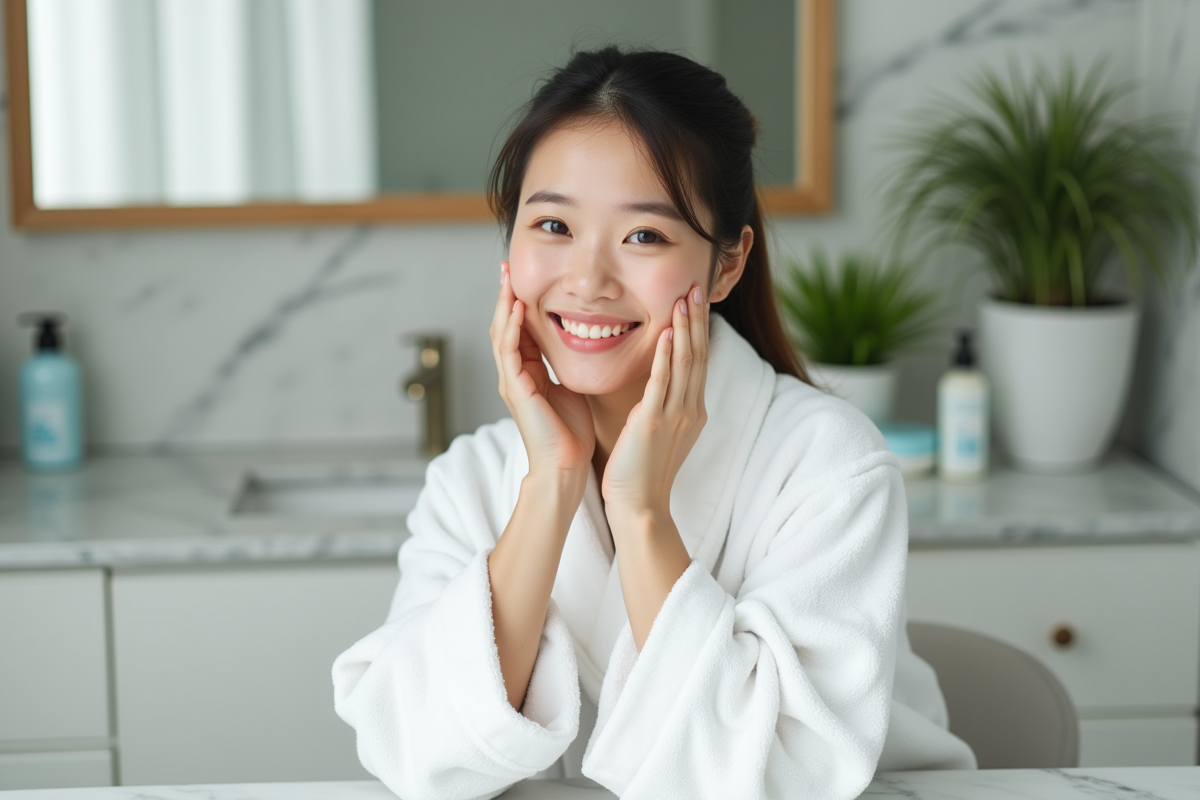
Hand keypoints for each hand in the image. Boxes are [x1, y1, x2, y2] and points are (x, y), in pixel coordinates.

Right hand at [490, 261, 594, 493]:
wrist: (564, 466)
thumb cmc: (570, 432)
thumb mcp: (569, 386)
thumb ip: (565, 365)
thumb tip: (581, 343)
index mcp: (526, 372)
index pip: (518, 328)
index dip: (517, 301)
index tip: (521, 275)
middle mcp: (513, 374)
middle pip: (503, 325)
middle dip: (504, 295)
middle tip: (505, 265)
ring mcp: (511, 381)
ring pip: (501, 334)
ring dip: (503, 304)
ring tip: (506, 277)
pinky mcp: (515, 390)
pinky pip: (509, 352)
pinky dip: (512, 328)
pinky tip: (517, 308)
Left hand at [602, 285, 708, 520]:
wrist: (640, 505)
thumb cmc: (643, 472)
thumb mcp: (661, 432)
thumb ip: (664, 405)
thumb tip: (659, 384)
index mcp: (692, 411)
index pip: (697, 361)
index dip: (698, 329)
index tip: (695, 302)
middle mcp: (690, 409)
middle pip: (697, 355)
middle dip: (697, 320)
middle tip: (696, 287)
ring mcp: (676, 415)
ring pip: (684, 363)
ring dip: (685, 328)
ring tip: (684, 298)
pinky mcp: (655, 422)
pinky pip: (663, 383)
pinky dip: (665, 357)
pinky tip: (666, 334)